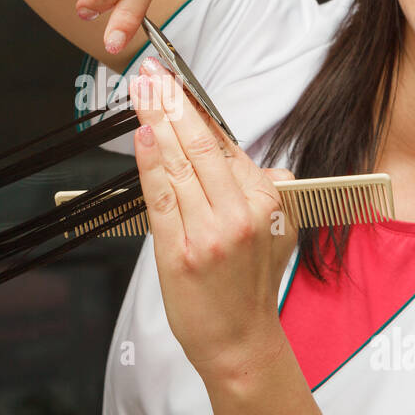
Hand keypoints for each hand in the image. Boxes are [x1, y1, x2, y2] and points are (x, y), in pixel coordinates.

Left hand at [128, 55, 297, 380]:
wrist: (240, 343)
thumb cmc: (250, 286)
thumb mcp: (276, 230)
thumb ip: (262, 188)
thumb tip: (245, 156)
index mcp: (265, 197)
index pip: (222, 140)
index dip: (192, 104)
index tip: (172, 77)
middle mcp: (241, 209)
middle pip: (199, 142)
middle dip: (170, 100)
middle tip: (149, 71)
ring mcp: (211, 230)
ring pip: (178, 162)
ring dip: (154, 120)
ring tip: (139, 90)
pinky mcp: (182, 250)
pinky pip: (161, 195)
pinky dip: (150, 161)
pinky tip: (142, 134)